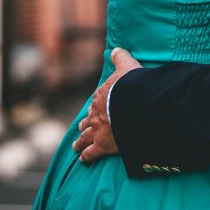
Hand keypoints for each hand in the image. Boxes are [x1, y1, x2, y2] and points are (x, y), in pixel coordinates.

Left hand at [72, 48, 142, 163]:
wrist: (133, 104)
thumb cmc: (131, 85)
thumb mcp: (127, 66)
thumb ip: (120, 58)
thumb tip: (115, 49)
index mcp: (101, 96)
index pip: (96, 102)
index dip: (94, 107)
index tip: (93, 111)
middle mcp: (95, 113)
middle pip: (87, 120)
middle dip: (84, 125)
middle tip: (80, 129)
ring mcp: (97, 130)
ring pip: (85, 137)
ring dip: (80, 141)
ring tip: (76, 146)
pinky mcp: (102, 145)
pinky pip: (91, 153)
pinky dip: (86, 156)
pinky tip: (83, 160)